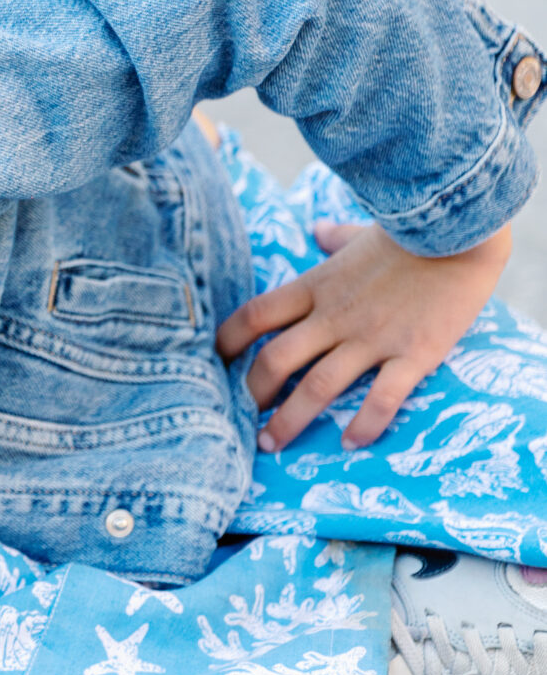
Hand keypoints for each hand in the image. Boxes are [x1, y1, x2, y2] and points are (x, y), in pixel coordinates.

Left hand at [216, 218, 510, 455]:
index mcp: (317, 286)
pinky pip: (382, 398)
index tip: (214, 363)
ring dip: (291, 420)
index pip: (256, 314)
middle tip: (240, 419)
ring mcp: (373, 337)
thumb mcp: (360, 234)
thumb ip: (334, 239)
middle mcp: (335, 315)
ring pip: (319, 386)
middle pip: (276, 359)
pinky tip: (350, 444)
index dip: (227, 341)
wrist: (461, 235)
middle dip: (252, 393)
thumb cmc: (409, 235)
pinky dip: (365, 425)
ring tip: (272, 444)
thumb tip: (317, 230)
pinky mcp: (413, 354)